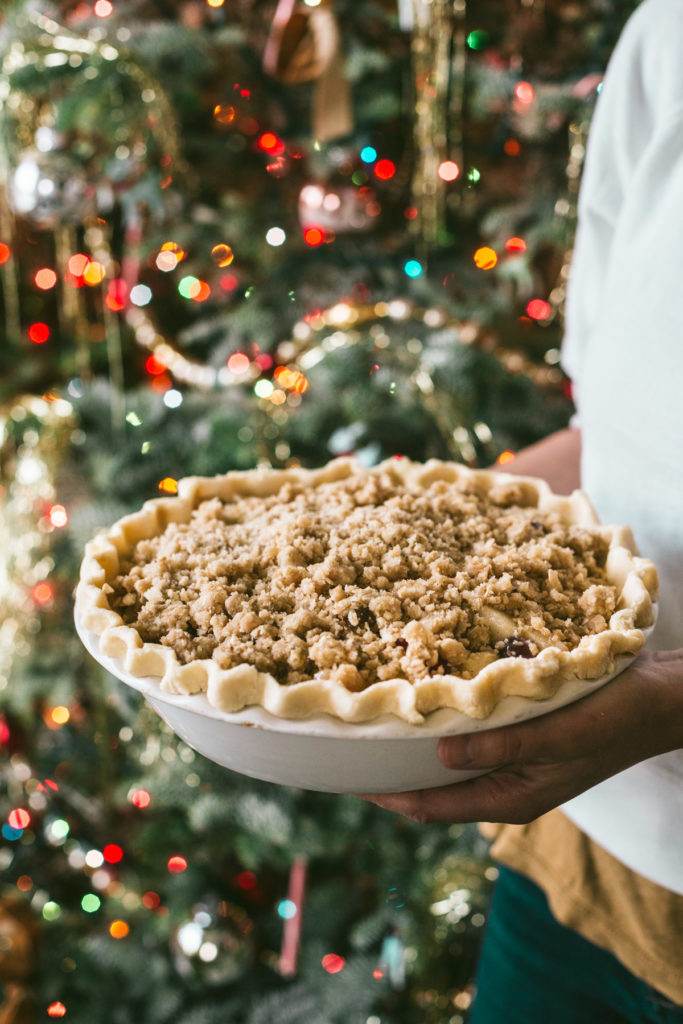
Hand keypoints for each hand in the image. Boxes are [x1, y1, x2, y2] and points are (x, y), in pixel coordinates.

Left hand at [359, 650, 682, 824]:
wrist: (661, 699)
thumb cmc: (615, 719)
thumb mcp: (558, 735)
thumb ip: (500, 748)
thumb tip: (438, 752)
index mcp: (511, 798)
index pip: (431, 806)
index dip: (385, 795)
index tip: (343, 777)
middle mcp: (506, 786)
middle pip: (433, 787)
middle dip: (391, 771)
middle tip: (347, 743)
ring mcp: (514, 763)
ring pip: (448, 761)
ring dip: (414, 745)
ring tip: (374, 720)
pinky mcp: (522, 738)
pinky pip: (469, 737)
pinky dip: (442, 724)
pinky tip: (425, 697)